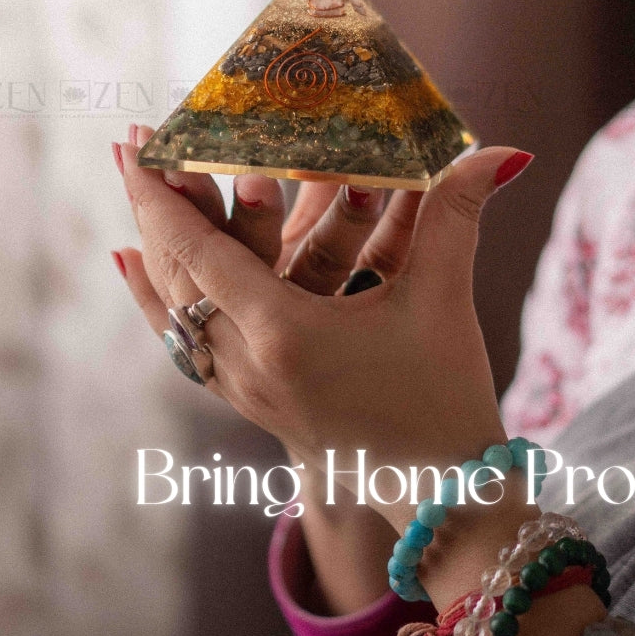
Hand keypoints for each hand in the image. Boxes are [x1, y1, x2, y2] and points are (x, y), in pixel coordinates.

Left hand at [112, 127, 533, 493]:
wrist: (440, 491)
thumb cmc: (442, 397)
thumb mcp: (443, 299)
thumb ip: (457, 216)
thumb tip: (501, 152)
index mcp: (285, 335)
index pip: (201, 253)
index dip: (168, 195)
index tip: (142, 144)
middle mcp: (247, 364)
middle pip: (174, 274)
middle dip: (151, 207)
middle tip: (133, 149)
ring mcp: (243, 389)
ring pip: (171, 310)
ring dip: (155, 247)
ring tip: (136, 198)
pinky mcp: (252, 401)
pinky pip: (183, 342)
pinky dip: (157, 301)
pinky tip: (138, 272)